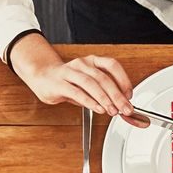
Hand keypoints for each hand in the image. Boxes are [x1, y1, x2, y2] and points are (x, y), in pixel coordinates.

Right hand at [8, 36, 132, 117]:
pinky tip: (98, 109)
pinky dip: (89, 101)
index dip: (123, 80)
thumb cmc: (69, 81)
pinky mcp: (58, 83)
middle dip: (117, 95)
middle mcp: (82, 64)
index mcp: (92, 61)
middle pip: (103, 78)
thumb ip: (104, 94)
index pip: (112, 65)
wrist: (42, 76)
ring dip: (104, 99)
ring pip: (90, 83)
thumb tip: (122, 107)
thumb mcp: (89, 85)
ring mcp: (69, 72)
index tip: (129, 95)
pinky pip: (76, 92)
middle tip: (125, 109)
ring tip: (113, 111)